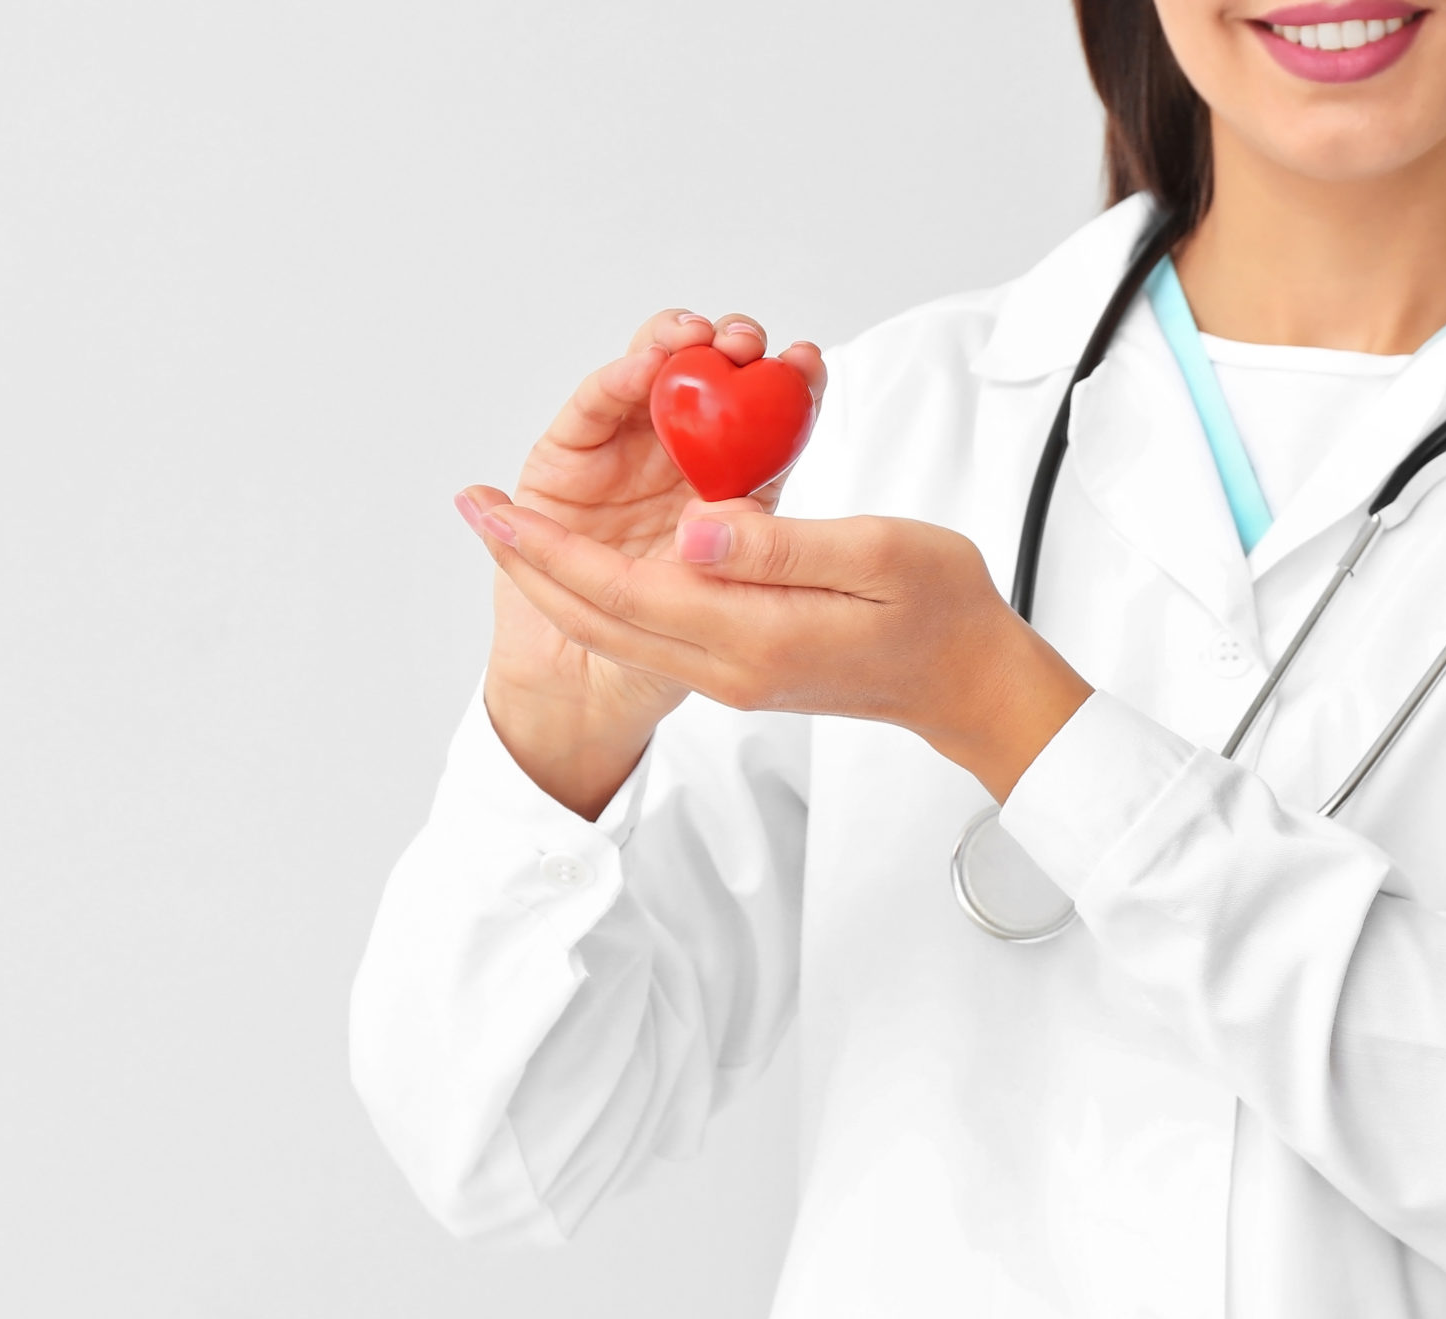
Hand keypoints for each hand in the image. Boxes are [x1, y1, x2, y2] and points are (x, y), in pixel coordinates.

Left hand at [468, 496, 1094, 802]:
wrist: (972, 684)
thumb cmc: (944, 611)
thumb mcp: (877, 556)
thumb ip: (778, 545)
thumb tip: (691, 528)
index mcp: (754, 636)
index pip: (623, 590)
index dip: (548, 547)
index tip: (494, 506)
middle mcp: (729, 665)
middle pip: (599, 615)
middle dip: (528, 561)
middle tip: (474, 507)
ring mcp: (732, 672)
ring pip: (617, 627)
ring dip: (558, 579)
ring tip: (511, 528)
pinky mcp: (742, 665)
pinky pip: (651, 628)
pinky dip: (605, 592)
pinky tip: (585, 560)